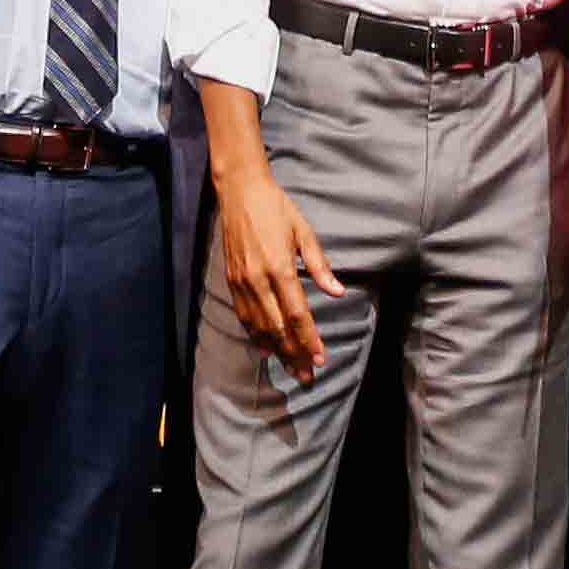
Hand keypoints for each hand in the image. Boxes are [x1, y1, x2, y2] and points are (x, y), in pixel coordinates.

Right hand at [215, 160, 345, 384]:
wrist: (239, 192)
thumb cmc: (277, 208)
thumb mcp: (304, 232)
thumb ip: (319, 265)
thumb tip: (337, 292)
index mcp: (280, 268)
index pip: (297, 314)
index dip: (309, 339)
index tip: (320, 358)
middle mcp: (258, 280)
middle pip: (278, 327)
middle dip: (294, 354)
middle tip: (307, 376)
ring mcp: (242, 282)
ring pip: (259, 326)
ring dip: (276, 350)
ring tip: (291, 368)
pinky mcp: (231, 280)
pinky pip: (244, 315)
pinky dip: (255, 334)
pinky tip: (266, 348)